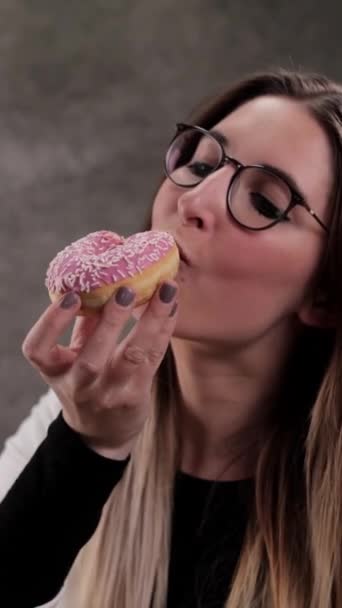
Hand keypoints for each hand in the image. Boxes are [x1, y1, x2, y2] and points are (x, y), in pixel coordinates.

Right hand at [22, 282, 177, 457]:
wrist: (101, 432)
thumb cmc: (86, 381)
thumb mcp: (74, 357)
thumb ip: (84, 325)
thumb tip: (101, 281)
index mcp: (54, 371)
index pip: (38, 349)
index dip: (52, 321)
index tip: (71, 296)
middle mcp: (78, 386)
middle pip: (91, 358)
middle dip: (110, 322)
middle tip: (127, 290)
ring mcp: (108, 394)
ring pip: (131, 357)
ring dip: (150, 321)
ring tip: (166, 291)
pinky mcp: (135, 397)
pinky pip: (152, 359)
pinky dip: (164, 330)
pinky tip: (172, 307)